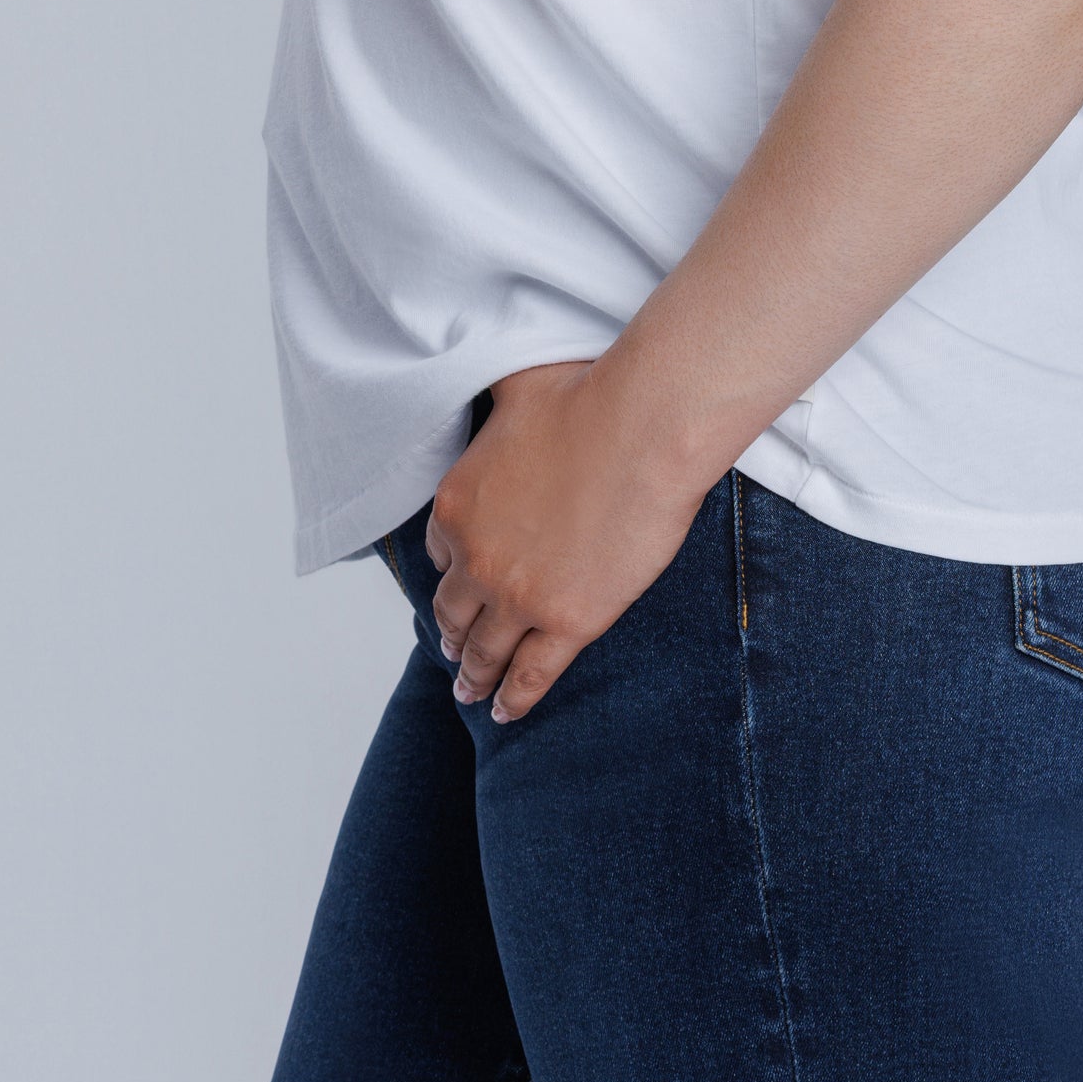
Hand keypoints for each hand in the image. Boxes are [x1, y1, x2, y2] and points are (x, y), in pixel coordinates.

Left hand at [424, 357, 713, 722]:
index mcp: (456, 504)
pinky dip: (515, 698)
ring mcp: (518, 597)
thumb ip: (495, 396)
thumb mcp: (516, 387)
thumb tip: (490, 371)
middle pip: (453, 609)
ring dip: (474, 673)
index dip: (450, 568)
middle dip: (453, 630)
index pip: (440, 551)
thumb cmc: (588, 396)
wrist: (643, 427)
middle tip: (453, 648)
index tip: (457, 582)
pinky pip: (531, 675)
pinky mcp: (568, 623)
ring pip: (486, 650)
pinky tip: (504, 711)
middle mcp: (475, 557)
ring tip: (470, 688)